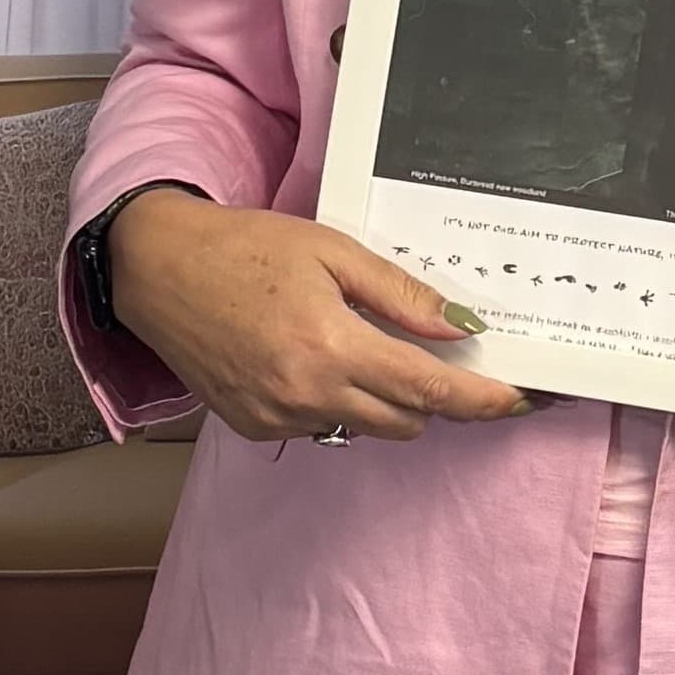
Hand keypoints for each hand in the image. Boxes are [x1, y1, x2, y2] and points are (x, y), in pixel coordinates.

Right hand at [109, 189, 532, 441]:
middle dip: (430, 394)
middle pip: (407, 420)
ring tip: (350, 343)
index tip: (519, 398)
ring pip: (364, 427)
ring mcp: (277, 417)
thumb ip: (399, 293)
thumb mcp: (329, 250)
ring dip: (380, 399)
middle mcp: (307, 394)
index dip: (483, 400)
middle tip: (427, 351)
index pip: (430, 390)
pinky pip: (319, 426)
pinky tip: (305, 357)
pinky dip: (331, 401)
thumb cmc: (242, 247)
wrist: (155, 268)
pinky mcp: (252, 426)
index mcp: (332, 346)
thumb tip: (461, 326)